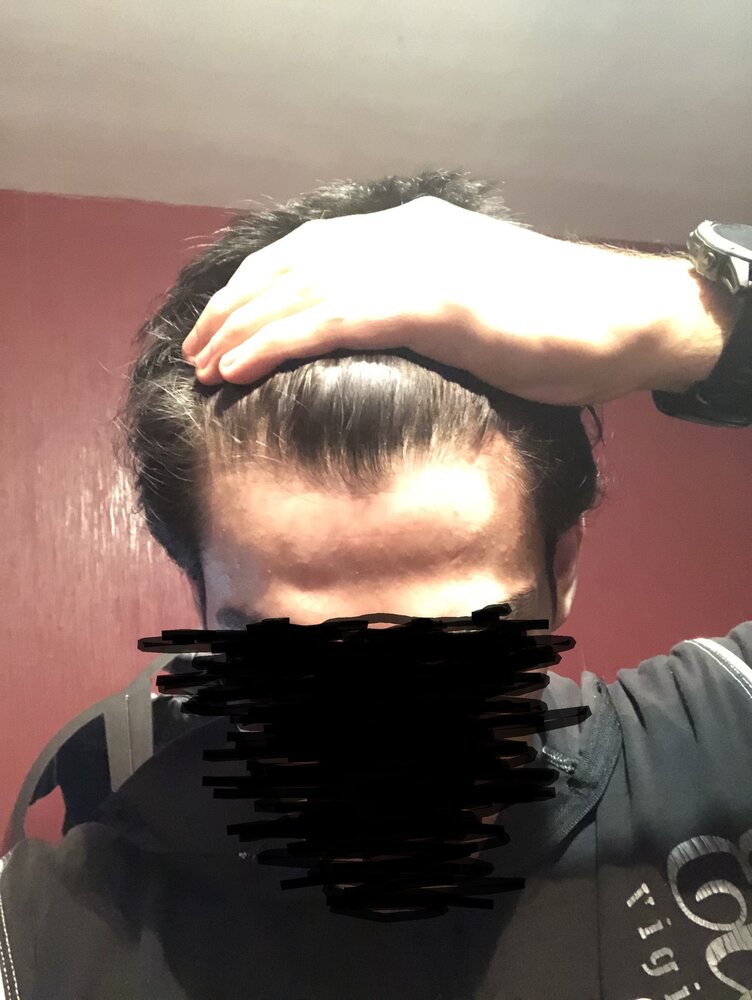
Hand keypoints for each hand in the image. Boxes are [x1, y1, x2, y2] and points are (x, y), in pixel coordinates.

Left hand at [181, 196, 702, 405]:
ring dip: (241, 327)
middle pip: (293, 263)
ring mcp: (418, 263)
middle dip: (236, 305)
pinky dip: (275, 342)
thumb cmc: (553, 328)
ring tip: (201, 361)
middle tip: (194, 345)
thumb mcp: (473, 303)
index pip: (312, 249)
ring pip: (301, 290)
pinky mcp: (430, 301)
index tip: (222, 321)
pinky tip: (236, 366)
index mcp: (414, 231)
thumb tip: (375, 337)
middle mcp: (405, 235)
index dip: (258, 284)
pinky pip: (331, 319)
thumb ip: (418, 304)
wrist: (619, 324)